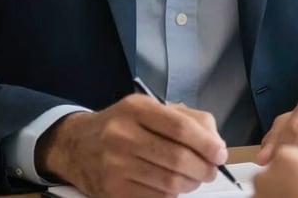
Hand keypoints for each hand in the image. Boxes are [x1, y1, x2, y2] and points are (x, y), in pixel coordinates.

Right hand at [35, 94, 227, 197]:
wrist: (77, 145)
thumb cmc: (122, 124)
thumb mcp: (149, 108)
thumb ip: (186, 118)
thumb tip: (215, 142)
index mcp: (136, 108)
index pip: (180, 128)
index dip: (206, 143)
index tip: (220, 153)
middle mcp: (123, 135)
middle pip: (178, 159)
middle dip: (204, 168)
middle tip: (211, 170)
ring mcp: (116, 165)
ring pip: (170, 183)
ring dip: (191, 184)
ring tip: (194, 178)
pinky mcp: (114, 191)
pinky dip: (172, 194)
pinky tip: (172, 185)